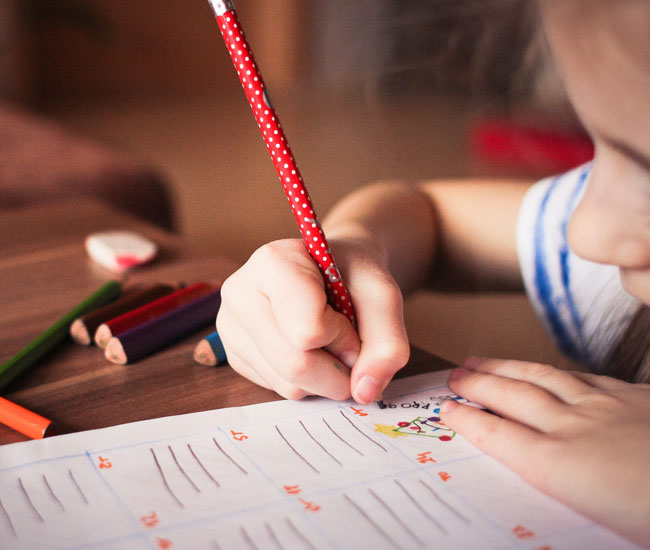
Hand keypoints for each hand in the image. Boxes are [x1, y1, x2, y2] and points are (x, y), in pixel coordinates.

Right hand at [216, 238, 408, 402]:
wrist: (333, 271)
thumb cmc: (353, 276)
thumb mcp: (383, 296)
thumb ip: (387, 342)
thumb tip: (364, 392)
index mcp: (272, 262)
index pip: (307, 330)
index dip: (343, 336)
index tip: (349, 317)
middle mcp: (240, 292)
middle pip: (295, 364)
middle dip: (337, 367)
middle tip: (350, 344)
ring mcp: (231, 326)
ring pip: (287, 384)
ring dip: (325, 377)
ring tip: (328, 341)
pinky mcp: (234, 355)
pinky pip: (278, 389)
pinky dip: (307, 381)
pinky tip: (309, 349)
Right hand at [440, 358, 649, 546]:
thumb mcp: (605, 526)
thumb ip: (567, 496)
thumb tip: (544, 478)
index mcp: (563, 467)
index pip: (501, 437)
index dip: (470, 420)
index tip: (446, 409)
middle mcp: (577, 429)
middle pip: (515, 398)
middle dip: (479, 384)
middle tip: (455, 374)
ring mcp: (608, 407)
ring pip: (545, 378)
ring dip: (509, 368)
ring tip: (485, 361)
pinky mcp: (636, 398)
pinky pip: (585, 377)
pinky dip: (558, 372)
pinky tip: (552, 371)